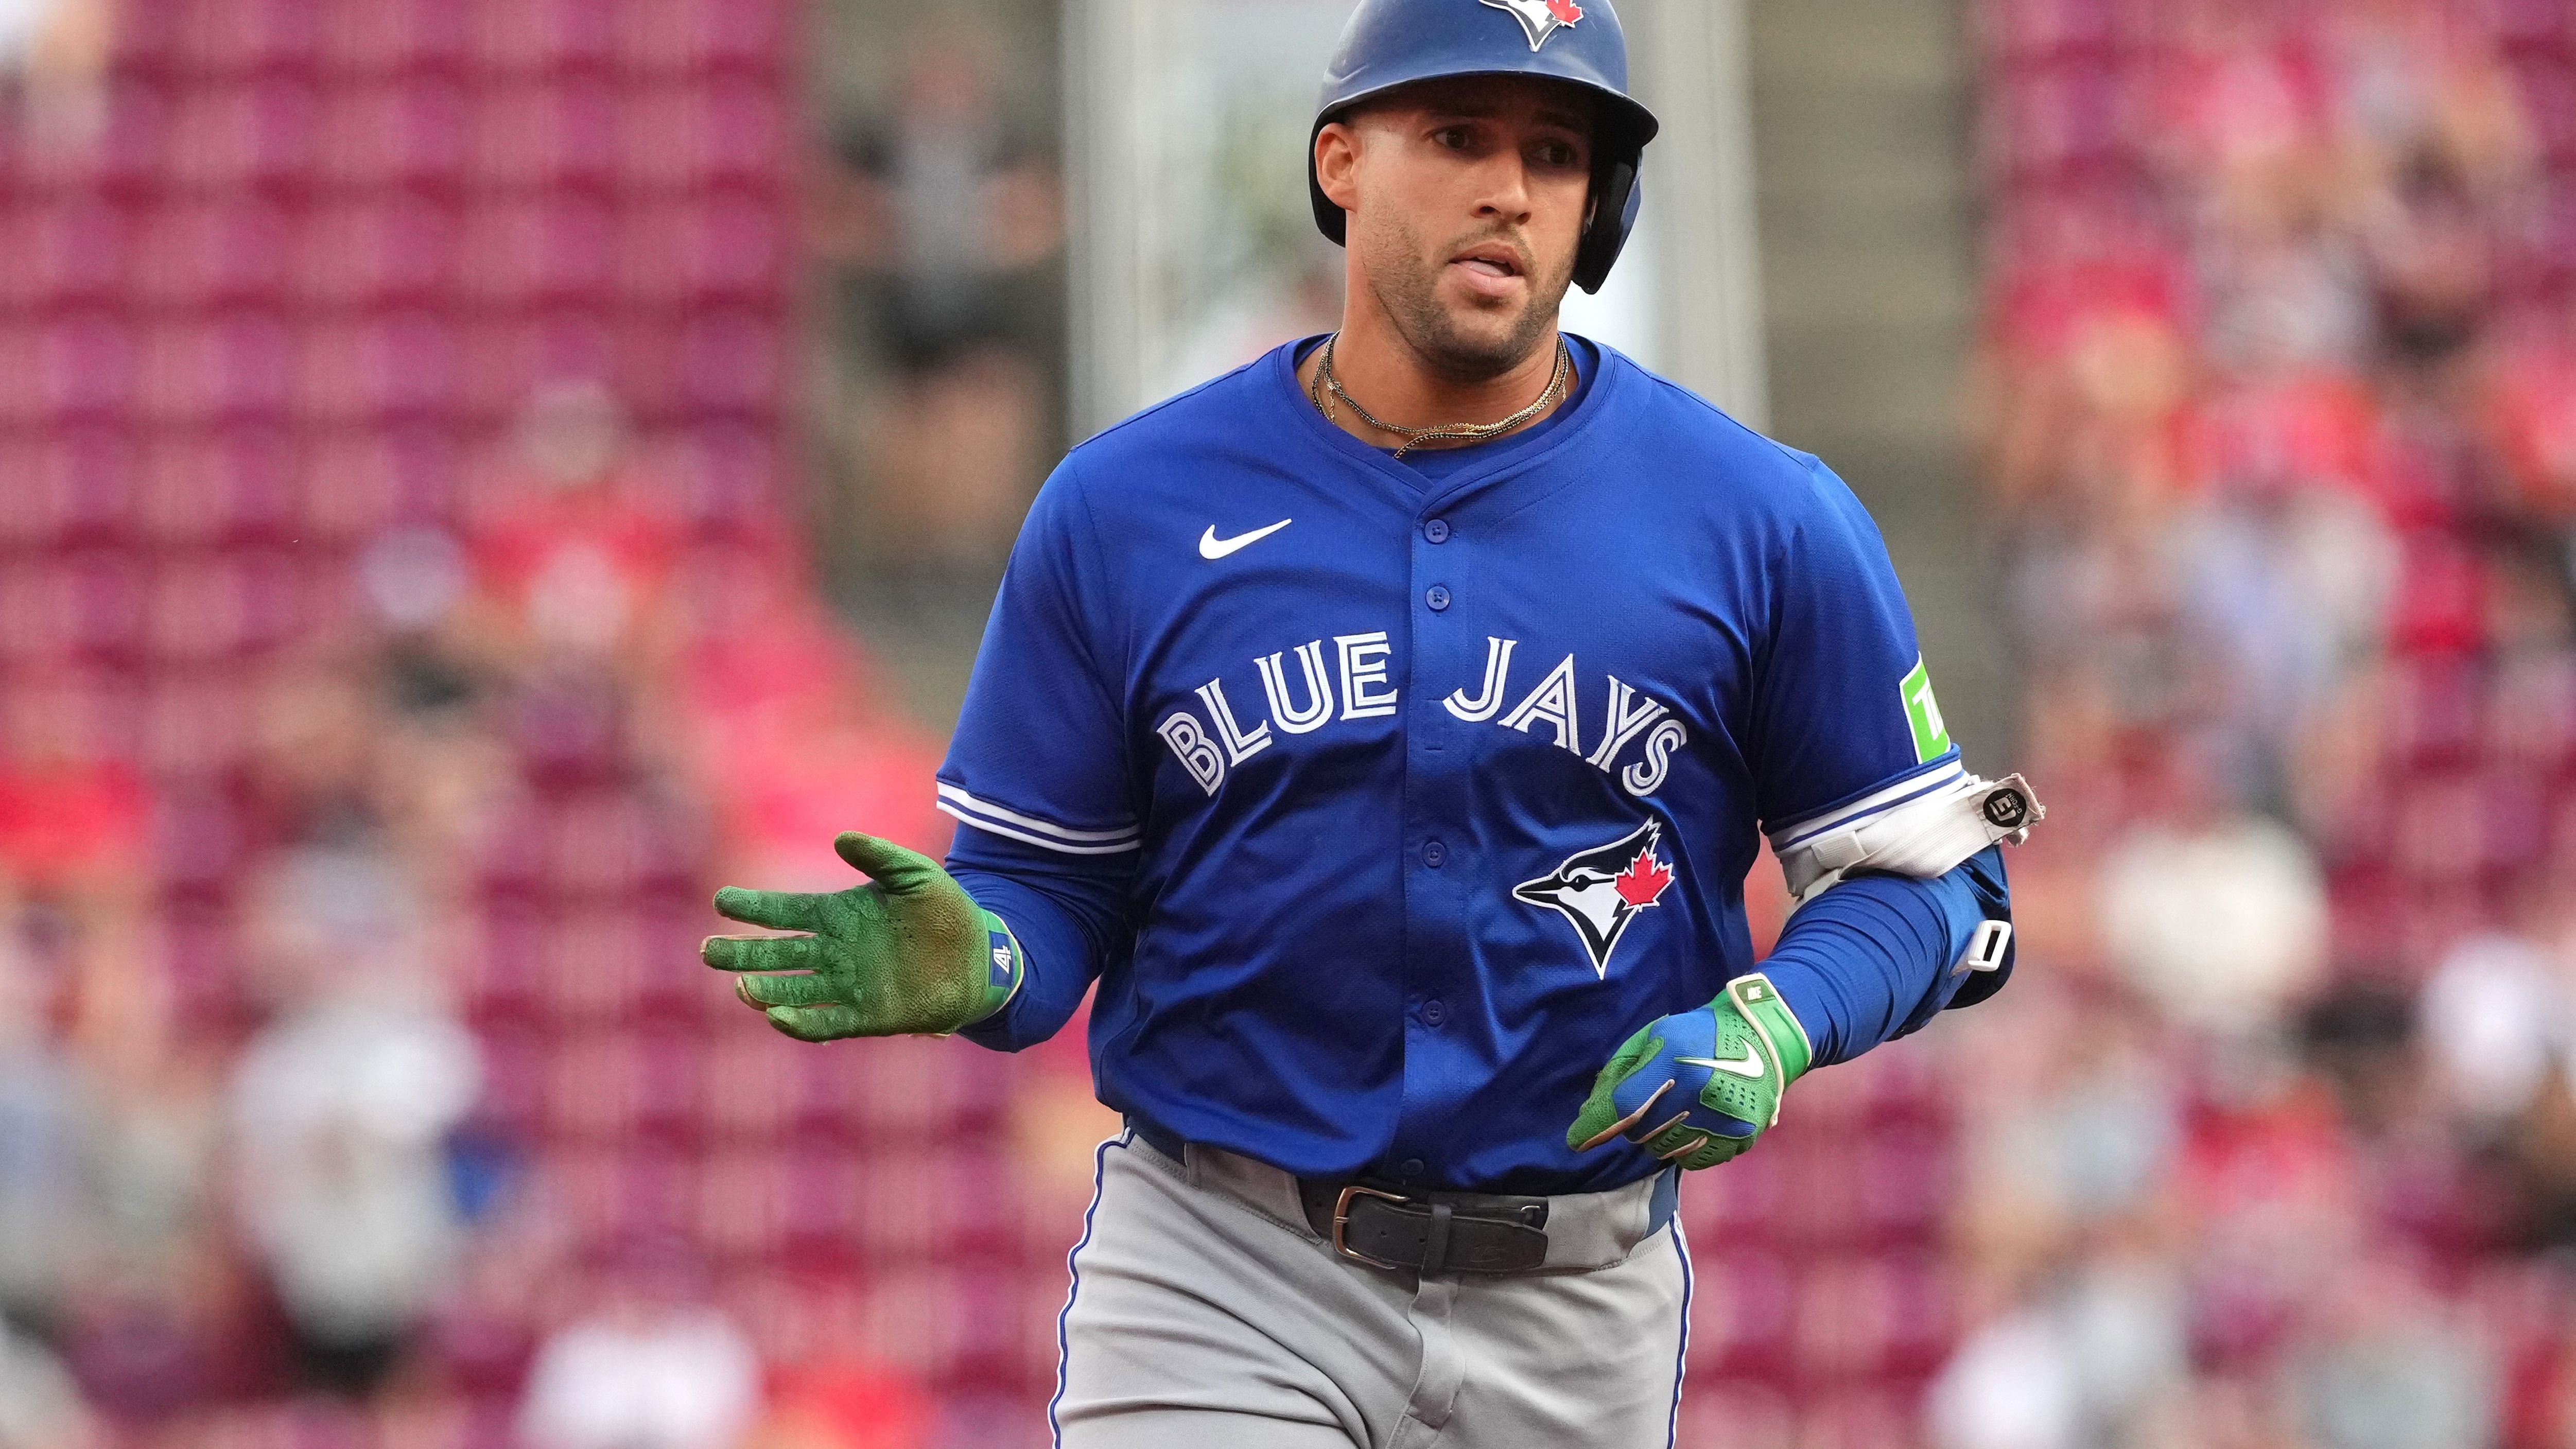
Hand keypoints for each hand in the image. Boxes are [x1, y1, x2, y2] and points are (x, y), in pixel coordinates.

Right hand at [701, 832, 1018, 1041]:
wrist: (980, 956)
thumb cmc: (945, 910)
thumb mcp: (915, 873)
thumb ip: (879, 856)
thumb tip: (840, 838)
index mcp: (838, 915)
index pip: (784, 911)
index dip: (753, 907)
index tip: (721, 900)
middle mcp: (834, 952)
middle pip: (776, 953)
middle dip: (741, 953)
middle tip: (708, 951)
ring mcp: (847, 985)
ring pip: (791, 989)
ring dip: (763, 990)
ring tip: (739, 986)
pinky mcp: (867, 1016)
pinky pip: (825, 1022)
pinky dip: (800, 1022)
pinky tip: (776, 1017)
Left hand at [1567, 974, 1812, 1170]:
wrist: (1763, 1040)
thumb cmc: (1698, 1034)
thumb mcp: (1654, 1037)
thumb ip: (1620, 1073)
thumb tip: (1590, 1115)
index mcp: (1676, 1062)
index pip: (1626, 1107)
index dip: (1597, 1127)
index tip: (1576, 1141)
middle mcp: (1700, 1095)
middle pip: (1641, 1132)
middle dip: (1634, 1122)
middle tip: (1650, 1101)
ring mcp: (1723, 1121)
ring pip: (1664, 1149)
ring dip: (1657, 1135)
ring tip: (1675, 1109)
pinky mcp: (1739, 1139)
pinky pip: (1691, 1159)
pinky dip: (1683, 1147)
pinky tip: (1693, 1123)